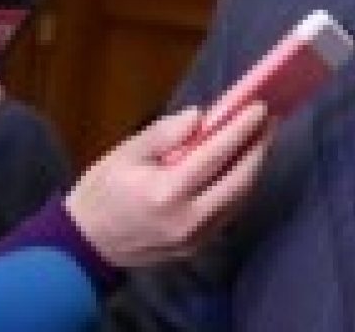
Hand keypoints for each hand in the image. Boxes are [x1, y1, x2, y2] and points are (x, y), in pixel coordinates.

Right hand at [65, 103, 273, 267]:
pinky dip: (242, 186)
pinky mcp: (199, 246)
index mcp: (167, 192)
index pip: (216, 155)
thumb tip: (201, 116)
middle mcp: (189, 218)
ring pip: (241, 198)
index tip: (259, 107)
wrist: (85, 243)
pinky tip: (244, 166)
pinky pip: (230, 212)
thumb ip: (163, 134)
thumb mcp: (124, 154)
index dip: (241, 129)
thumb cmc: (103, 192)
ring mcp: (197, 237)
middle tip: (270, 120)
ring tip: (261, 138)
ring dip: (255, 166)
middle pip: (241, 179)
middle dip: (259, 147)